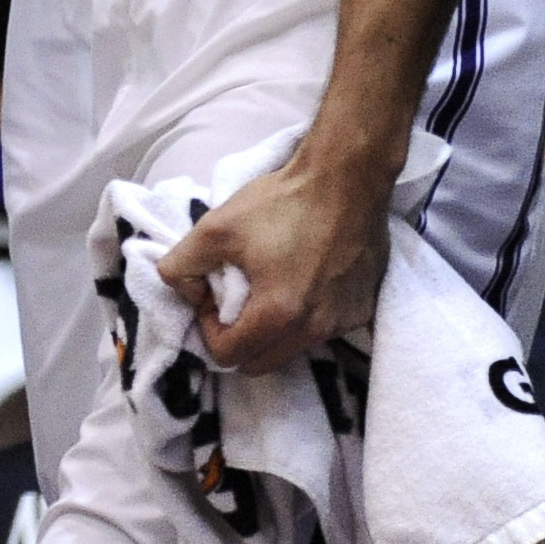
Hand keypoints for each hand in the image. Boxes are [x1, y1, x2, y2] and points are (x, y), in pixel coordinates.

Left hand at [158, 149, 391, 371]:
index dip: (208, 328)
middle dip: (238, 339)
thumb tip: (185, 291)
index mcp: (279, 315)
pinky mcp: (363, 310)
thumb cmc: (281, 204)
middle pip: (261, 362)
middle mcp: (316, 330)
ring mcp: (345, 323)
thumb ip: (181, 266)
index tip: (211, 296)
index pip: (229, 355)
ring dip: (269, 331)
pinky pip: (321, 331)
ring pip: (292, 349)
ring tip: (263, 287)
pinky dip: (302, 319)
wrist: (346, 181)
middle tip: (232, 298)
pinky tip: (297, 281)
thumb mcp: (213, 229)